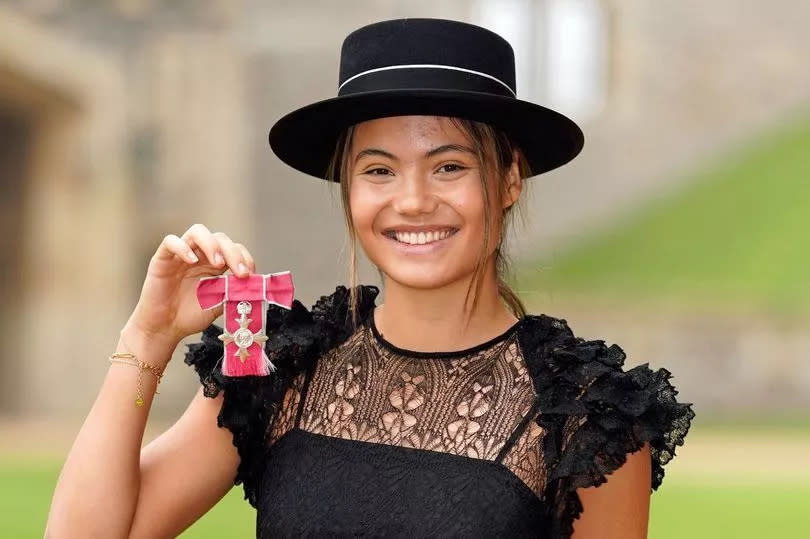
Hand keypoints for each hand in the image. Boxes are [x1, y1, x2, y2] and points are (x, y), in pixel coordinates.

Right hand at [126, 223, 256, 345]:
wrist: (165, 329)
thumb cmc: (189, 316)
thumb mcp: (218, 305)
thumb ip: (233, 292)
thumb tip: (254, 284)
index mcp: (214, 264)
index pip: (233, 248)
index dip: (244, 257)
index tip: (250, 274)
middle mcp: (199, 256)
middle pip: (220, 238)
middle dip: (233, 253)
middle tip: (241, 272)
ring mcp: (181, 255)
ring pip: (198, 232)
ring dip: (212, 245)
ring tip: (219, 263)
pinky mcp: (162, 259)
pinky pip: (170, 242)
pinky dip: (183, 247)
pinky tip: (192, 261)